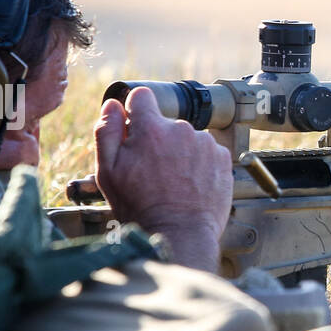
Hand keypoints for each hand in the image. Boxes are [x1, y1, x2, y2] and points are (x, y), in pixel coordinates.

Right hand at [93, 86, 231, 271]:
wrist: (180, 234)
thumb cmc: (141, 207)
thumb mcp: (109, 171)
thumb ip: (108, 131)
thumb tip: (113, 106)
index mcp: (151, 128)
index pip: (142, 97)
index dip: (135, 111)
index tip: (135, 129)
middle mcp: (181, 130)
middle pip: (165, 122)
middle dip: (157, 139)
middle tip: (153, 171)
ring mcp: (205, 143)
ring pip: (186, 138)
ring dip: (179, 152)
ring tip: (173, 181)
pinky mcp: (222, 159)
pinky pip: (206, 152)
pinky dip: (199, 163)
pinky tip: (190, 184)